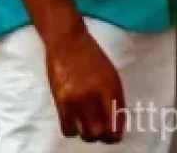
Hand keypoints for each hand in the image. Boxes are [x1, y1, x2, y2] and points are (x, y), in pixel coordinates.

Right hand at [45, 23, 125, 143]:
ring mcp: (75, 98)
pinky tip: (74, 123)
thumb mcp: (111, 75)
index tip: (113, 133)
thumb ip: (115, 100)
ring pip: (85, 134)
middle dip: (102, 136)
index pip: (116, 125)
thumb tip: (115, 125)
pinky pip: (67, 127)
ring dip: (88, 134)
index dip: (115, 135)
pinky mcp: (60, 98)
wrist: (67, 40)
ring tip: (86, 127)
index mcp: (110, 89)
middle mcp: (93, 96)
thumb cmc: (91, 56)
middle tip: (100, 130)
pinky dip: (72, 130)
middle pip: (100, 133)